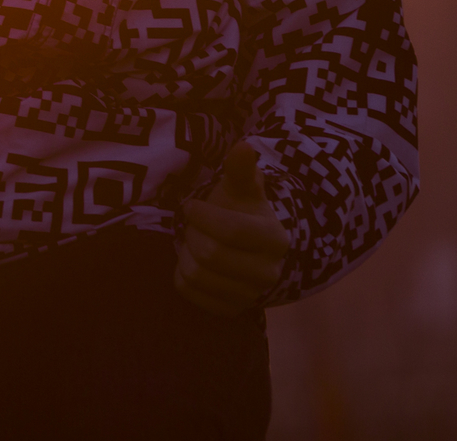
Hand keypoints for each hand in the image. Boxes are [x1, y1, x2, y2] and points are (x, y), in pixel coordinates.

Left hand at [175, 141, 290, 315]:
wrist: (247, 249)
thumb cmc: (240, 210)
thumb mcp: (241, 188)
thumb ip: (240, 169)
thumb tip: (244, 145)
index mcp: (274, 238)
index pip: (233, 232)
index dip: (203, 216)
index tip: (191, 206)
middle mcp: (269, 273)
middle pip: (210, 255)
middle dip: (192, 233)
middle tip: (193, 226)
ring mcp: (252, 296)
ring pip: (197, 274)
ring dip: (185, 253)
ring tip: (194, 241)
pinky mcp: (231, 310)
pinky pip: (190, 293)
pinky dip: (182, 274)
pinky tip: (193, 262)